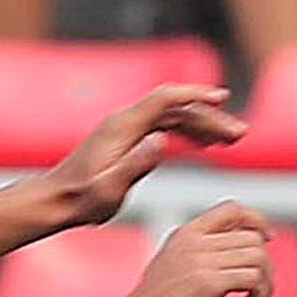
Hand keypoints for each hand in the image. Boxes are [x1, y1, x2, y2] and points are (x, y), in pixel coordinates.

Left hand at [46, 80, 244, 225]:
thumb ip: (136, 164)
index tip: (223, 99)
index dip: (195, 95)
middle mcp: (126, 121)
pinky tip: (205, 144)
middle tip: (240, 133)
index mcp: (124, 126)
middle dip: (210, 117)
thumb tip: (164, 141)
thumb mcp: (109, 189)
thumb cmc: (81, 200)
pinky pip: (164, 128)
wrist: (56, 201)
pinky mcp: (128, 140)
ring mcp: (126, 129)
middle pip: (176, 108)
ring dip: (203, 125)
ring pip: (173, 118)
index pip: (165, 99)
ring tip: (232, 140)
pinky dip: (188, 133)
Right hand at [117, 202, 275, 296]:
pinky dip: (260, 294)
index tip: (267, 239)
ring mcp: (200, 260)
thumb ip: (198, 253)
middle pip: (252, 237)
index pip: (232, 209)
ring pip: (258, 257)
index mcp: (186, 233)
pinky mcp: (207, 283)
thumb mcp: (172, 265)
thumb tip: (233, 255)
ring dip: (266, 283)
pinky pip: (253, 278)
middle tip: (258, 289)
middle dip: (265, 265)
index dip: (256, 221)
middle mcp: (194, 241)